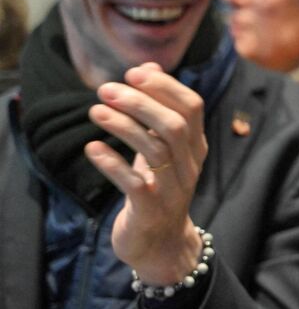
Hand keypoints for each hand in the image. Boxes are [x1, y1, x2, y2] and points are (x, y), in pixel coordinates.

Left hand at [85, 62, 206, 284]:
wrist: (160, 243)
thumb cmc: (158, 186)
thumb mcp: (161, 146)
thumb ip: (157, 108)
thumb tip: (147, 66)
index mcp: (195, 145)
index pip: (192, 106)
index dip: (165, 86)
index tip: (133, 72)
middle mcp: (190, 164)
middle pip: (174, 125)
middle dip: (140, 102)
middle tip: (106, 89)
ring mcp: (173, 188)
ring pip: (156, 150)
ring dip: (123, 127)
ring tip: (95, 111)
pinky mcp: (151, 209)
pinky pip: (134, 183)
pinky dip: (113, 164)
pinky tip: (93, 148)